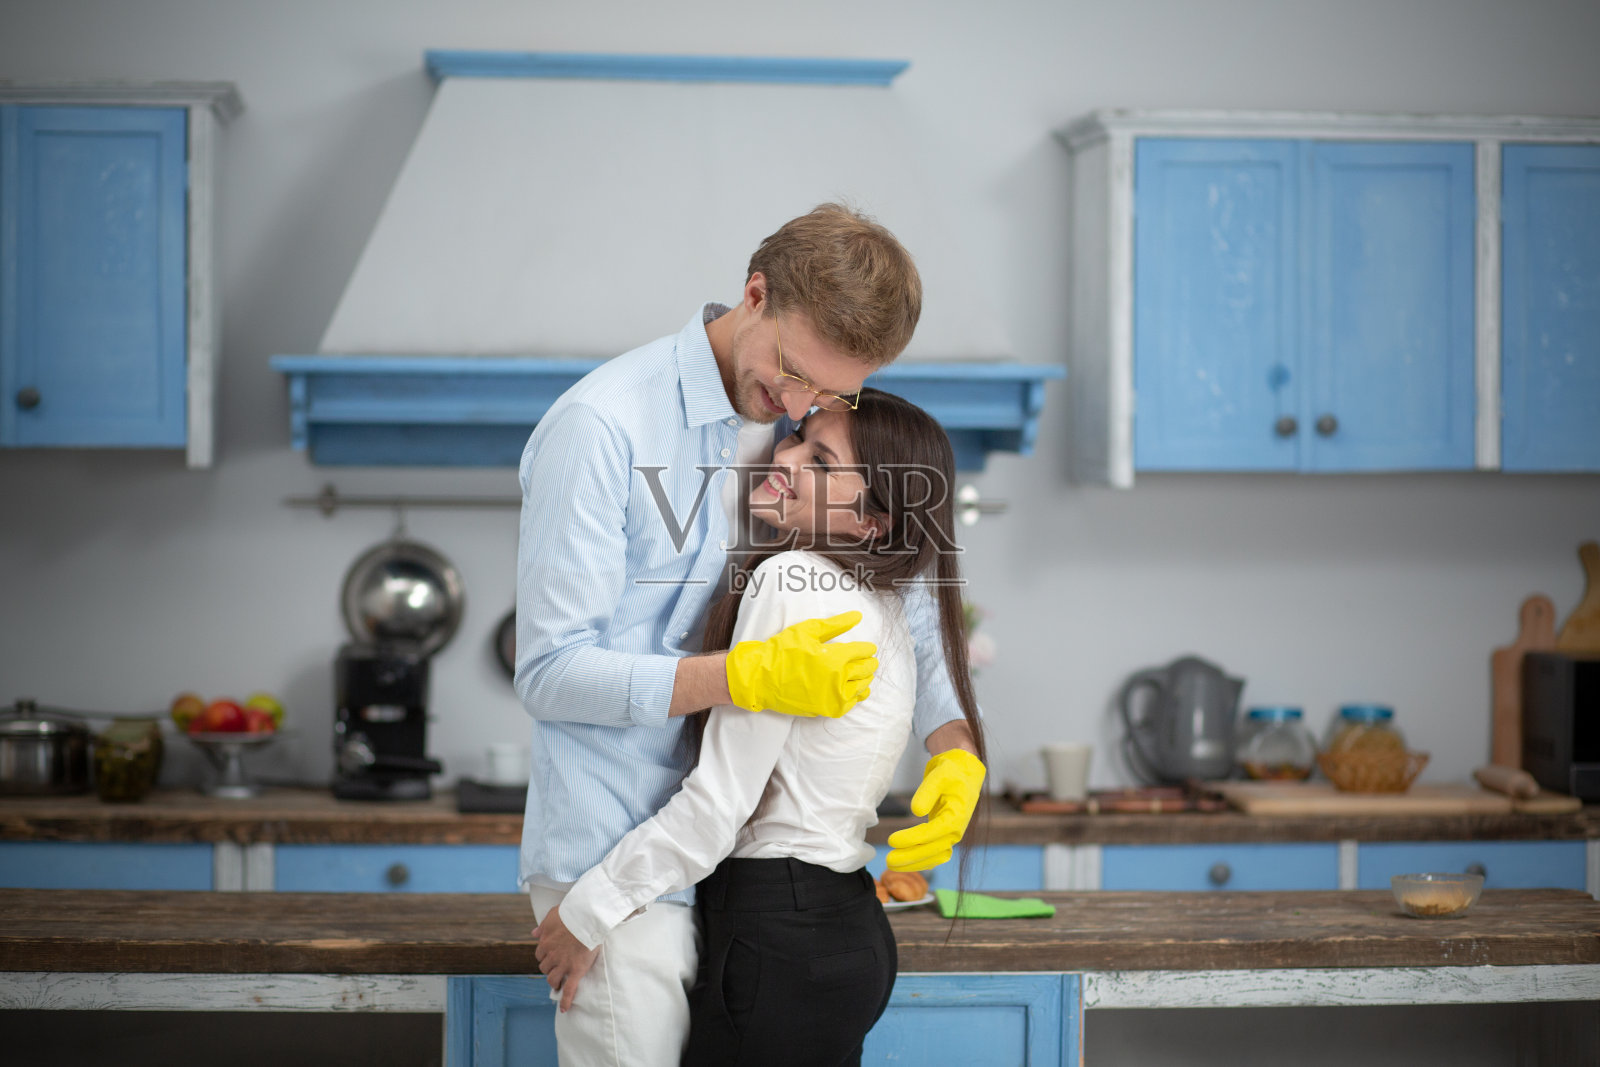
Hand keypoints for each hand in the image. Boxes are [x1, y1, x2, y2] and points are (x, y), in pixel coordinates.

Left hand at [532, 904, 600, 1012]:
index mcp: (545, 943)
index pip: (539, 955)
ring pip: (553, 979)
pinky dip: (565, 1001)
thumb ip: (542, 926)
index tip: (550, 956)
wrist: (587, 916)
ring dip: (554, 982)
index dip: (545, 956)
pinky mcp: (576, 971)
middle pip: (545, 968)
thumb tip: (534, 933)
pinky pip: (569, 989)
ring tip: (558, 983)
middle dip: (549, 968)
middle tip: (557, 967)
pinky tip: (565, 1009)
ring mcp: (563, 964)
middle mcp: (552, 955)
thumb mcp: (552, 915)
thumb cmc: (571, 913)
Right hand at [725, 611, 877, 718]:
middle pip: (866, 670)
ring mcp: (833, 697)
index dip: (868, 648)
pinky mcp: (828, 709)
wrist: (760, 679)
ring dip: (866, 678)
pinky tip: (856, 689)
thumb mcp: (807, 630)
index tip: (868, 648)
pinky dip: (857, 695)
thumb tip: (857, 616)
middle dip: (869, 662)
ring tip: (864, 673)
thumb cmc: (781, 651)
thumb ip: (836, 624)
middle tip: (869, 659)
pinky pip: (852, 703)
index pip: (863, 652)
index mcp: (835, 658)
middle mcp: (838, 679)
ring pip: (862, 687)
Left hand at [884, 749, 985, 870]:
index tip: (892, 840)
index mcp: (957, 816)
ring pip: (934, 857)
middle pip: (933, 850)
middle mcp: (956, 831)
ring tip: (891, 865)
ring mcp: (951, 836)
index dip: (912, 839)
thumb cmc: (951, 773)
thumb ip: (928, 792)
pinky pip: (933, 855)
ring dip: (914, 863)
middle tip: (888, 860)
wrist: (963, 775)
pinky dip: (919, 861)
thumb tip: (916, 811)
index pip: (932, 833)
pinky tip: (903, 864)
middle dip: (910, 857)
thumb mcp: (940, 775)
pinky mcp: (944, 837)